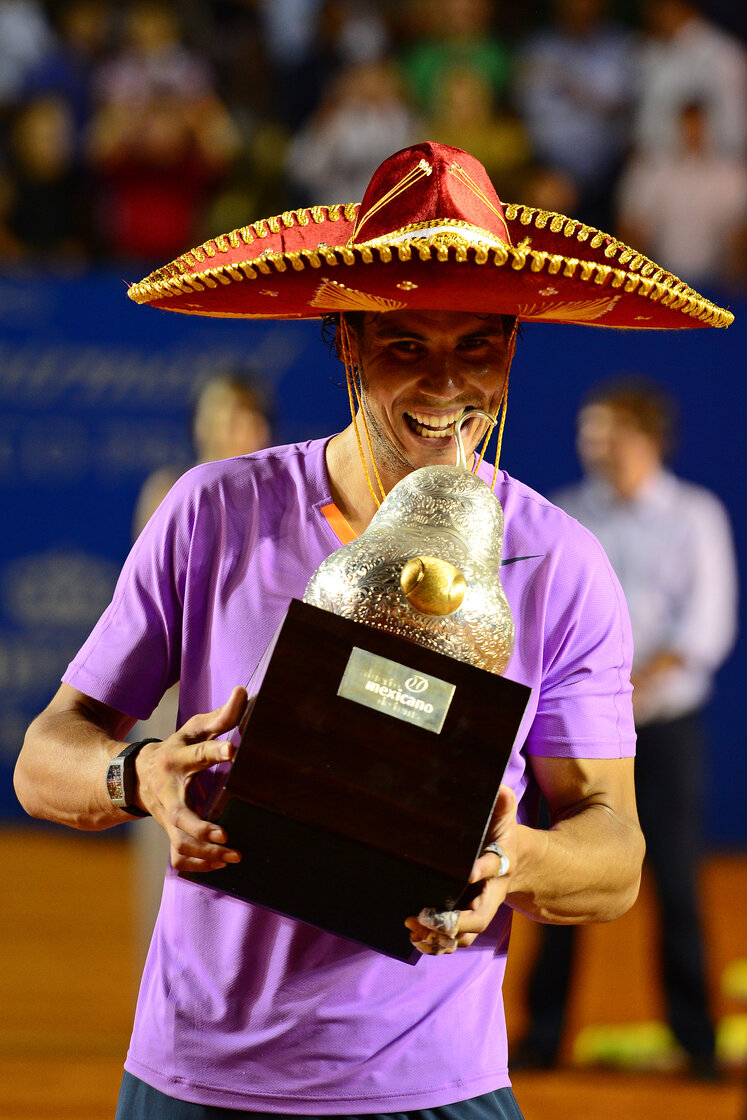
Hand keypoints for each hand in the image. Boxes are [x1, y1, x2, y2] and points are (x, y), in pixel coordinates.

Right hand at [134, 686, 246, 872]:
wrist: (134, 776)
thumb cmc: (176, 748)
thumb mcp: (193, 729)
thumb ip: (221, 716)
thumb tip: (243, 691)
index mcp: (178, 759)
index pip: (199, 753)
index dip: (216, 750)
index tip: (233, 751)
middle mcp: (169, 791)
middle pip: (178, 814)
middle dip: (199, 827)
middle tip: (224, 835)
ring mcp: (166, 816)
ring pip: (179, 841)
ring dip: (205, 853)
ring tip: (234, 855)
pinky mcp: (169, 832)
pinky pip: (179, 855)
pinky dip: (198, 864)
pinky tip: (220, 865)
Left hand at [404, 784, 517, 953]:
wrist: (517, 862)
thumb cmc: (503, 836)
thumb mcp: (505, 819)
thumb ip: (503, 804)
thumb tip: (501, 789)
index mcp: (500, 866)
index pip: (491, 869)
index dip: (480, 871)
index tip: (466, 872)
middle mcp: (490, 894)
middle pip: (478, 917)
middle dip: (453, 921)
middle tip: (426, 916)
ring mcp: (478, 910)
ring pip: (463, 934)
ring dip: (439, 936)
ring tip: (414, 927)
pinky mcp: (466, 919)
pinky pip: (453, 939)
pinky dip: (435, 942)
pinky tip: (415, 936)